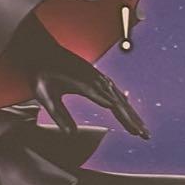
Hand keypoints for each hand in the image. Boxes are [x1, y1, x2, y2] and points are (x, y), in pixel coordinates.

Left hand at [30, 39, 149, 139]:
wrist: (39, 49)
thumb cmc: (40, 72)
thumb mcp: (45, 96)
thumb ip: (59, 115)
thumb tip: (71, 135)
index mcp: (87, 85)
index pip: (112, 105)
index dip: (125, 120)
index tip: (136, 133)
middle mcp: (95, 79)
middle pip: (120, 102)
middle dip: (133, 119)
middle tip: (145, 135)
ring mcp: (96, 76)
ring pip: (119, 96)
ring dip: (130, 112)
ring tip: (140, 127)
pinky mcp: (93, 74)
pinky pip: (113, 90)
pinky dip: (122, 102)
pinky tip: (126, 107)